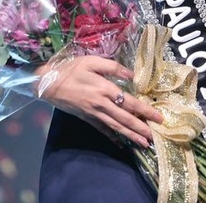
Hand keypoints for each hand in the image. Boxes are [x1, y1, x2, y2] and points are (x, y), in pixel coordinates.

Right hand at [37, 55, 163, 148]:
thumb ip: (113, 67)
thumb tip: (132, 75)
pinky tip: (121, 144)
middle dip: (141, 129)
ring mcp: (93, 113)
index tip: (158, 117)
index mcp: (104, 88)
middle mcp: (101, 104)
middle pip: (125, 119)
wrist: (47, 83)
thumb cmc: (70, 69)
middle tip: (154, 137)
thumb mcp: (92, 61)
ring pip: (116, 127)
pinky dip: (112, 137)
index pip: (130, 102)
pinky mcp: (86, 118)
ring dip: (130, 136)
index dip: (145, 111)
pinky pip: (102, 129)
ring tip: (143, 143)